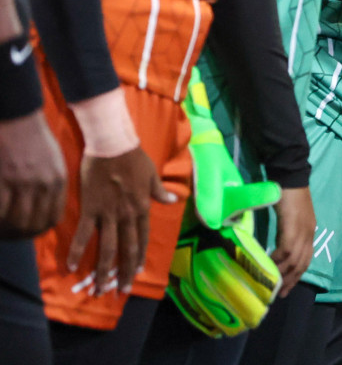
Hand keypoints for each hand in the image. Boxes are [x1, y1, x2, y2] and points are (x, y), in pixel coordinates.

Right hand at [0, 109, 66, 238]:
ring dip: (4, 229)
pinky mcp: (3, 180)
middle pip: (33, 225)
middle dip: (18, 234)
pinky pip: (0, 211)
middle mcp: (43, 185)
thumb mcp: (53, 163)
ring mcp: (22, 183)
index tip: (25, 233)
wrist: (19, 118)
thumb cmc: (34, 139)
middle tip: (6, 234)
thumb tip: (43, 210)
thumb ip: (51, 186)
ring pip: (15, 221)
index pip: (51, 218)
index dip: (37, 230)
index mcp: (58, 181)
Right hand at [68, 146, 175, 295]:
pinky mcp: (91, 209)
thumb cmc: (133, 157)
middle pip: (127, 249)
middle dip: (124, 272)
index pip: (142, 238)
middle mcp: (128, 215)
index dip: (140, 257)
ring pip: (107, 248)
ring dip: (103, 270)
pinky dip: (77, 251)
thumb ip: (160, 191)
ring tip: (99, 289)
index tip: (138, 274)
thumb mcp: (153, 174)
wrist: (113, 145)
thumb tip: (173, 199)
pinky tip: (71, 267)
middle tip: (121, 292)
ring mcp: (109, 214)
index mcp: (142, 208)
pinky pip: (84, 234)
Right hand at [270, 186, 315, 296]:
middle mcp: (309, 233)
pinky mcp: (293, 226)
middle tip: (280, 294)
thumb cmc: (287, 194)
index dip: (298, 274)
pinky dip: (278, 260)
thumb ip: (287, 231)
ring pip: (295, 259)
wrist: (290, 176)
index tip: (288, 287)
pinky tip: (269, 266)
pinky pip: (287, 249)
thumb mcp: (291, 217)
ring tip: (273, 285)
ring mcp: (303, 230)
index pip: (307, 258)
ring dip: (284, 274)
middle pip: (302, 263)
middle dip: (291, 280)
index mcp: (309, 231)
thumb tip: (277, 246)